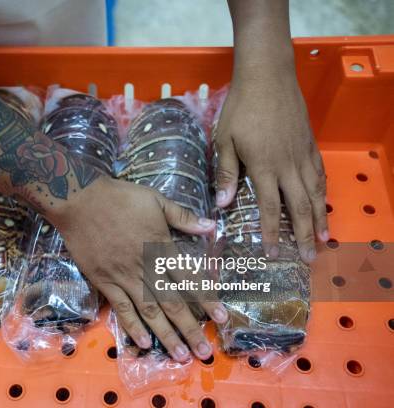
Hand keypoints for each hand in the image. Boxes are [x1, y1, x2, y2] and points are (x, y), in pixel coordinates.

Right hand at [47, 177, 227, 361]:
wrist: (79, 200)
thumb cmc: (119, 197)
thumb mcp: (155, 199)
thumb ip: (183, 216)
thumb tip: (212, 227)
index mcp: (160, 246)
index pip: (190, 277)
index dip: (207, 299)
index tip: (221, 318)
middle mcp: (145, 267)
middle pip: (172, 302)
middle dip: (190, 328)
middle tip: (205, 352)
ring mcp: (123, 277)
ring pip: (149, 311)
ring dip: (166, 335)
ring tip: (181, 356)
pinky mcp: (104, 281)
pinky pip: (121, 308)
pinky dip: (132, 326)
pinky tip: (144, 344)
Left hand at [214, 70, 328, 262]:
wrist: (268, 76)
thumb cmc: (241, 108)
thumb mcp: (225, 140)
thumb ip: (227, 173)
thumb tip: (224, 204)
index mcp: (264, 167)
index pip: (268, 208)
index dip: (271, 233)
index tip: (273, 253)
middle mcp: (288, 166)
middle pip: (299, 208)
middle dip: (303, 235)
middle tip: (308, 258)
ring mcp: (302, 155)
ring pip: (315, 193)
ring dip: (319, 218)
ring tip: (323, 239)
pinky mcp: (310, 144)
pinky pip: (320, 174)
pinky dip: (323, 192)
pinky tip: (323, 202)